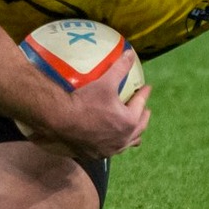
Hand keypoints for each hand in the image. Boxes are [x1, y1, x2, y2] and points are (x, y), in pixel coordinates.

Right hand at [24, 56, 149, 159]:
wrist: (61, 122)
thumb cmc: (85, 101)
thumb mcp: (105, 83)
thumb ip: (120, 68)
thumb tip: (130, 54)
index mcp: (129, 121)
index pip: (141, 104)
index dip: (144, 94)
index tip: (146, 88)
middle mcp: (123, 139)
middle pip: (139, 128)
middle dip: (144, 117)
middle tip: (145, 109)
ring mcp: (110, 149)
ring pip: (128, 143)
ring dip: (133, 134)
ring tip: (133, 128)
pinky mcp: (97, 155)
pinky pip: (112, 149)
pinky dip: (116, 143)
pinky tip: (111, 139)